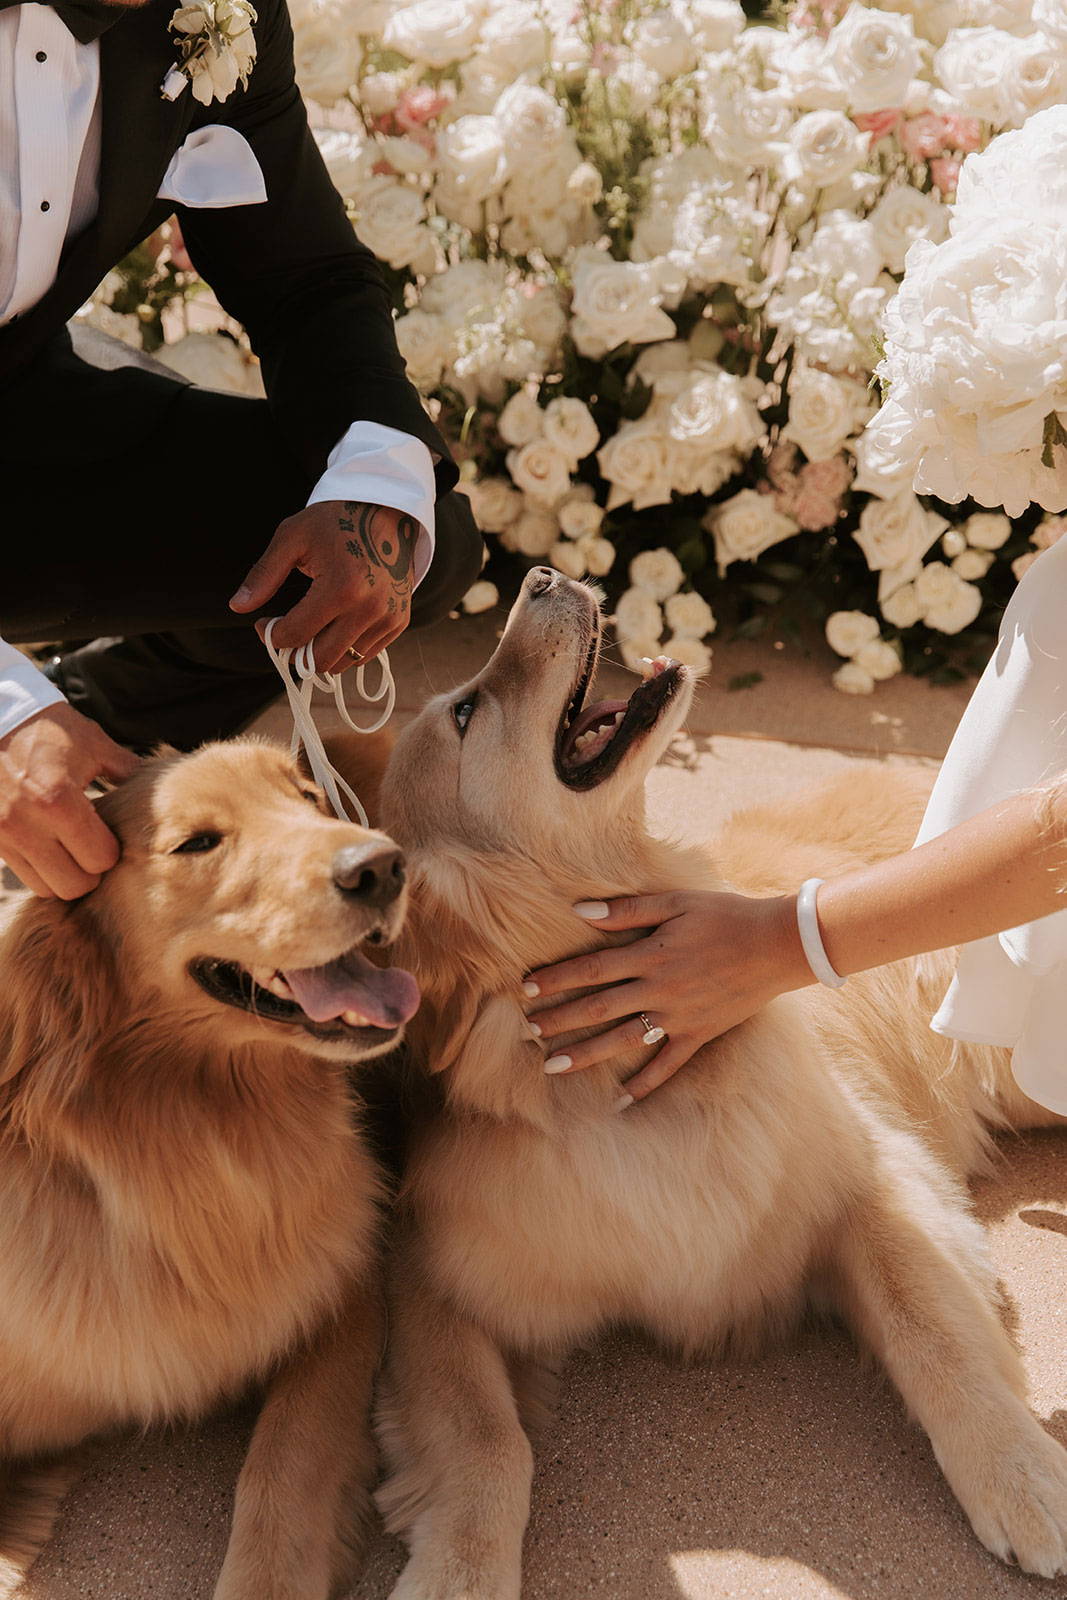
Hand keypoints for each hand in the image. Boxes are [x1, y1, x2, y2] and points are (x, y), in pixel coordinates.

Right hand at [0, 704, 140, 898]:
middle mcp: (26, 825)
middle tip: (94, 846)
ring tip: (71, 848)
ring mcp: (4, 836)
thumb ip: (128, 772)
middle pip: (75, 885)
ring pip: (47, 888)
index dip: (112, 851)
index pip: (100, 859)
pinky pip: (24, 876)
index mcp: (58, 800)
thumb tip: (167, 791)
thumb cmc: (47, 729)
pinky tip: (50, 846)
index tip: (111, 834)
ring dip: (65, 875)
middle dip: (91, 870)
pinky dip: (42, 869)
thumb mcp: (92, 743)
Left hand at [229, 500, 418, 674]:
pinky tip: (332, 625)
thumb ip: (264, 575)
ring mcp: (389, 617)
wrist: (386, 509)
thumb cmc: (334, 520)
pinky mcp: (399, 621)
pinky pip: (365, 654)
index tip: (263, 624)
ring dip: (319, 653)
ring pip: (344, 662)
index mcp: (341, 588)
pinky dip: (344, 648)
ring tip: (308, 630)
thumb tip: (237, 607)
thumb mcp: (292, 538)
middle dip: (295, 653)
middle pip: (321, 660)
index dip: (271, 636)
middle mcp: (369, 609)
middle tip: (284, 634)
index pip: (296, 635)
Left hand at [524, 890, 813, 1102]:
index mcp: (650, 954)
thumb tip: (579, 910)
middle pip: (597, 1008)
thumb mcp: (676, 901)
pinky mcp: (698, 1034)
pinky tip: (619, 1104)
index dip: (556, 979)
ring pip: (622, 1040)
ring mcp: (678, 1016)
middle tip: (526, 1032)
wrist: (777, 944)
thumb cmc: (726, 915)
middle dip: (559, 1020)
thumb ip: (627, 910)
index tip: (525, 988)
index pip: (591, 969)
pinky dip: (644, 1086)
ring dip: (585, 1055)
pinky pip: (667, 1065)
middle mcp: (658, 989)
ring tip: (551, 1067)